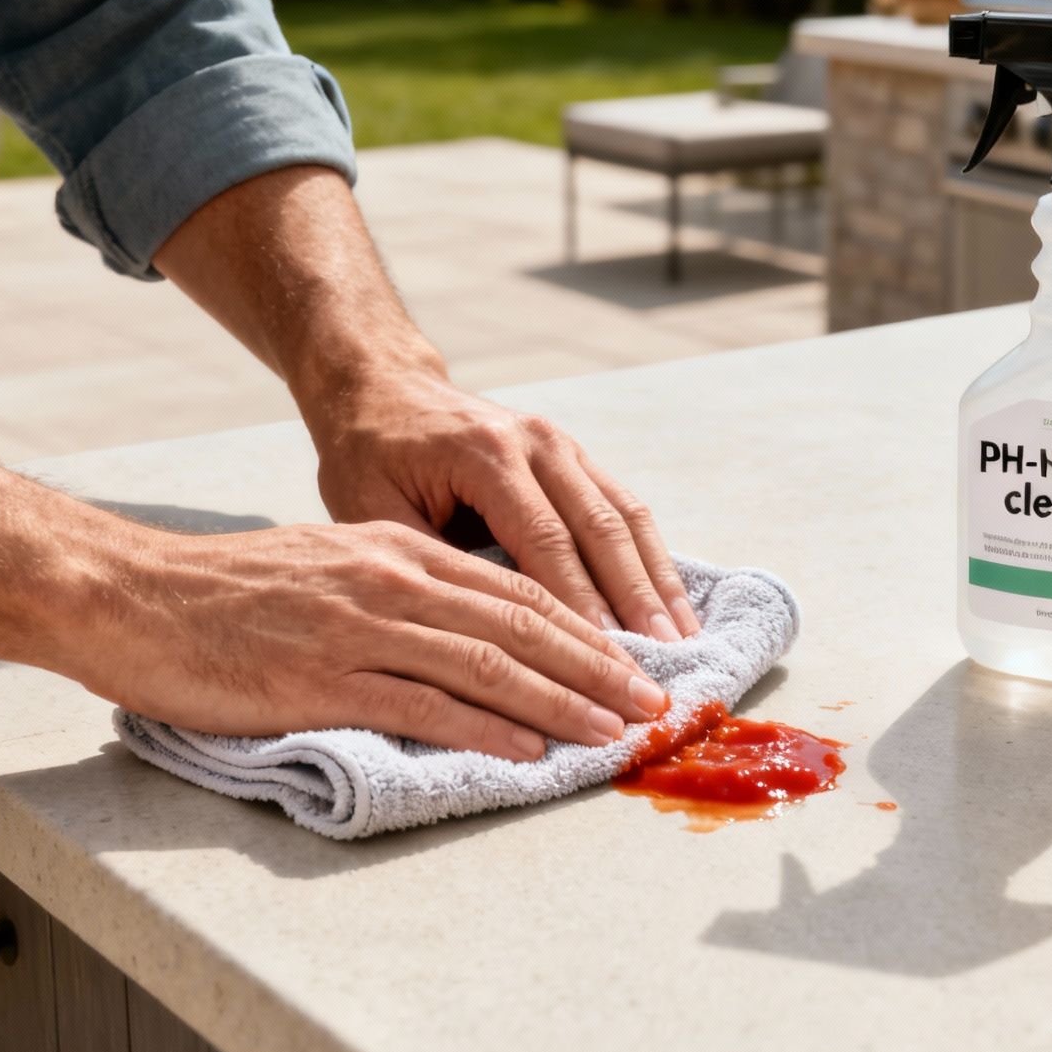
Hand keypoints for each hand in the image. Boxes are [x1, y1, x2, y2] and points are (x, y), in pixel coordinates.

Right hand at [77, 521, 668, 760]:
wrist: (129, 596)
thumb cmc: (224, 593)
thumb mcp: (327, 566)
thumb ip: (395, 591)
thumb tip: (462, 634)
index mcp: (396, 550)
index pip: (516, 587)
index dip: (583, 628)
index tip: (629, 663)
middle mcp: (391, 579)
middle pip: (522, 622)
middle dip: (598, 665)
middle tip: (652, 702)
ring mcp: (360, 627)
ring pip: (489, 663)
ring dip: (563, 701)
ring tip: (613, 731)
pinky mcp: (324, 678)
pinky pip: (424, 704)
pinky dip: (486, 727)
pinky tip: (527, 749)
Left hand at [308, 374, 702, 641]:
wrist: (384, 389)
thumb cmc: (369, 456)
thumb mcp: (372, 511)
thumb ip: (428, 565)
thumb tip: (483, 637)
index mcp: (485, 454)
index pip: (544, 541)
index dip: (578, 604)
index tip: (600, 661)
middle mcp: (536, 443)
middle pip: (600, 529)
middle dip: (633, 600)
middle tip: (659, 662)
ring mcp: (563, 445)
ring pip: (625, 517)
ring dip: (656, 582)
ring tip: (681, 640)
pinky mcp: (576, 457)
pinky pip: (625, 508)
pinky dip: (652, 559)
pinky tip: (671, 604)